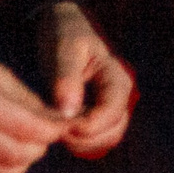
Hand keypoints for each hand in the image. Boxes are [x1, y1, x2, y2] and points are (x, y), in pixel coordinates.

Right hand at [0, 39, 65, 172]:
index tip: (64, 123)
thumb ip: (28, 100)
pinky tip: (8, 164)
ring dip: (22, 166)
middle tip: (44, 135)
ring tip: (26, 148)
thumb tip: (60, 122)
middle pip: (19, 156)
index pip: (31, 129)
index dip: (55, 129)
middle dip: (40, 147)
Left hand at [38, 1, 134, 159]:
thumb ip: (66, 77)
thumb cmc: (63, 34)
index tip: (63, 124)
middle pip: (112, 133)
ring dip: (80, 143)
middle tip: (54, 128)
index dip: (90, 125)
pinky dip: (76, 141)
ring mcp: (109, 110)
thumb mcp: (63, 48)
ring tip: (54, 127)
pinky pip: (92, 141)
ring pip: (104, 141)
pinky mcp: (95, 118)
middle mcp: (119, 99)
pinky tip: (56, 128)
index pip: (113, 113)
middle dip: (84, 137)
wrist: (58, 29)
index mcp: (117, 79)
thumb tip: (68, 111)